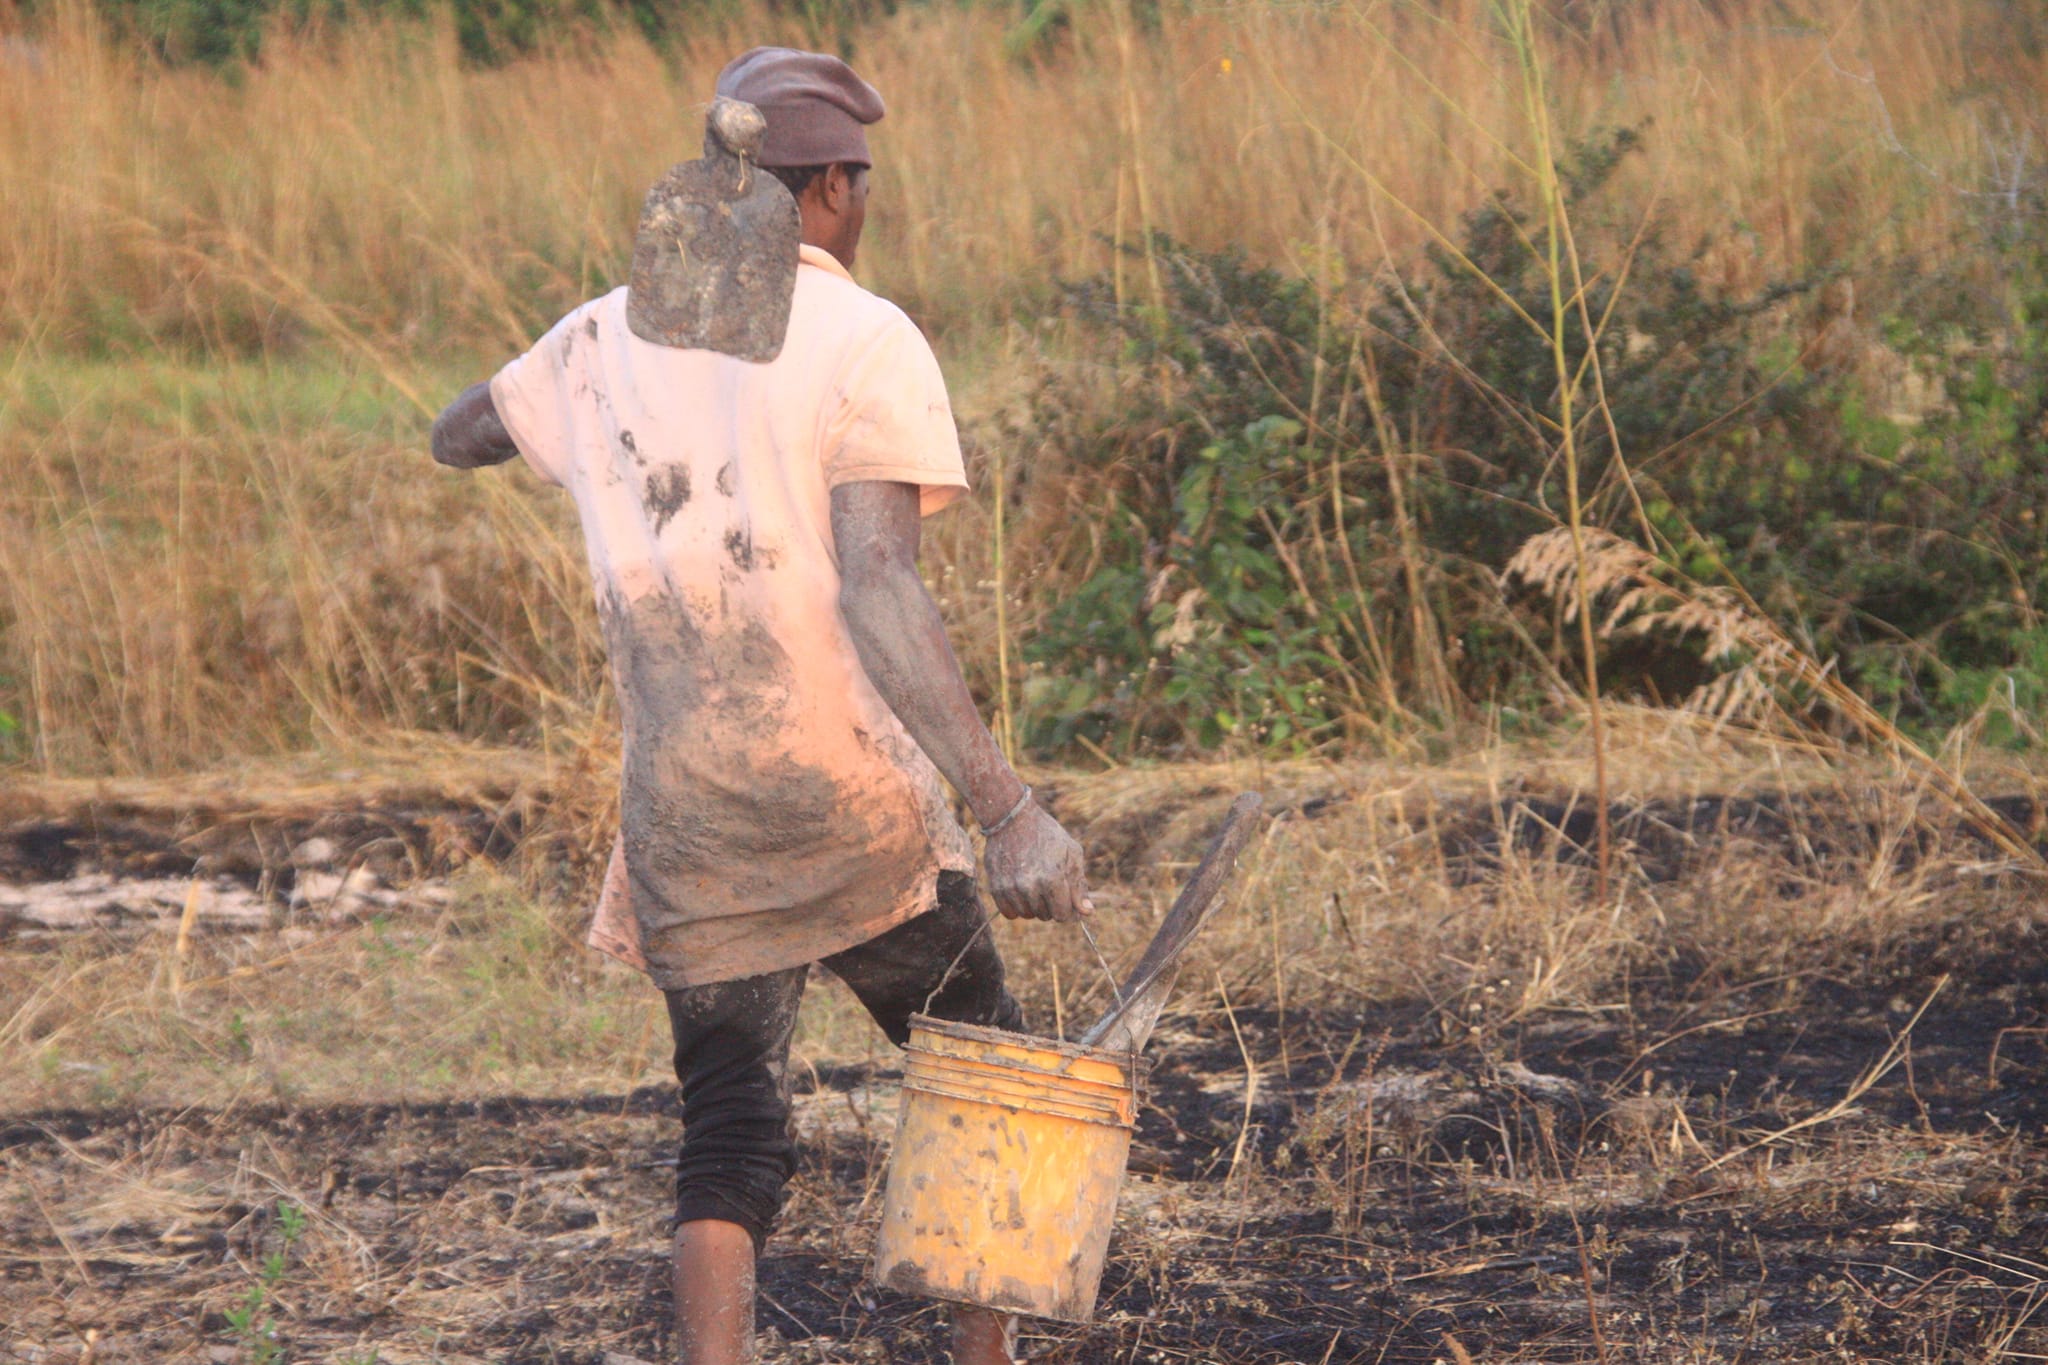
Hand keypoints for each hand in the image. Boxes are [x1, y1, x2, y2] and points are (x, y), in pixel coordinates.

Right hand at [983, 801, 1092, 922]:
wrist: (1012, 818)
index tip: (1065, 897)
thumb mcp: (1071, 853)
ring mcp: (1011, 888)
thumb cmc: (1046, 834)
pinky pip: (1009, 913)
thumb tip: (1087, 913)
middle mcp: (1030, 886)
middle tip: (1047, 881)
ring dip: (1033, 905)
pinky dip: (1016, 906)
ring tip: (1033, 882)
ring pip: (1027, 915)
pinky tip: (1020, 890)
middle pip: (1045, 916)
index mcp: (1053, 878)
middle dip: (1050, 903)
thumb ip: (1079, 886)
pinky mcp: (996, 887)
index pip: (1062, 915)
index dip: (1067, 908)